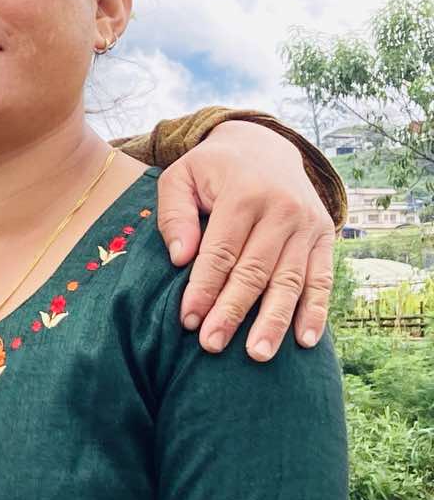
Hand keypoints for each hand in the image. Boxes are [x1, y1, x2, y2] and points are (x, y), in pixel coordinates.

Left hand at [154, 120, 335, 360]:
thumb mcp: (182, 177)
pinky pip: (322, 279)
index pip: (221, 252)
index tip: (187, 320)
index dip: (204, 289)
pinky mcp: (324, 237)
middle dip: (232, 312)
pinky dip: (315, 311)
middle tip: (211, 345)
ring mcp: (308, 225)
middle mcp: (282, 210)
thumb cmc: (212, 169)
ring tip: (257, 354)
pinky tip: (304, 341)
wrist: (264, 146)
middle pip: (255, 271)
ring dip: (274, 321)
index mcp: (244, 194)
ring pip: (290, 281)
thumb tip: (181, 258)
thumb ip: (174, 214)